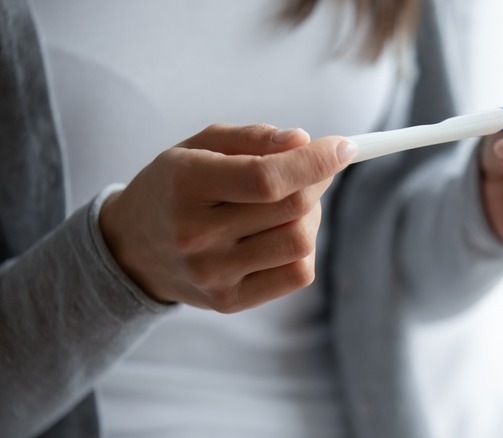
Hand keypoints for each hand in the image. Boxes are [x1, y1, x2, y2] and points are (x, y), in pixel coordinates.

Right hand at [99, 124, 356, 311]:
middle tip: (310, 170)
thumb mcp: (200, 146)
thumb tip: (304, 140)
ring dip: (310, 216)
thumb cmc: (175, 186)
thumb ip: (253, 138)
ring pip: (300, 242)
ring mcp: (213, 274)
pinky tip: (280, 234)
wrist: (131, 249)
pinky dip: (302, 249)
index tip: (344, 147)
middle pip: (292, 208)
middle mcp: (196, 234)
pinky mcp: (229, 301)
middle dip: (316, 181)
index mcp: (186, 183)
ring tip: (288, 204)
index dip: (315, 161)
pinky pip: (297, 275)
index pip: (266, 177)